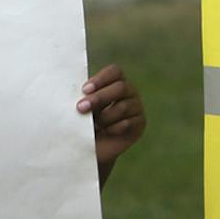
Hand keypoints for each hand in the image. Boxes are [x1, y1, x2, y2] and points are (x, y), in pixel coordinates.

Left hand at [77, 63, 142, 177]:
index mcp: (115, 81)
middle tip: (80, 108)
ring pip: (123, 107)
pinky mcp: (140, 123)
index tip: (84, 90)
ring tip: (94, 125)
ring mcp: (137, 107)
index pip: (115, 71)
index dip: (101, 79)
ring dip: (104, 117)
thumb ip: (83, 97)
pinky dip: (112, 128)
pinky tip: (106, 132)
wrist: (93, 146)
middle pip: (121, 87)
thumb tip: (79, 94)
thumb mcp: (81, 107)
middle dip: (99, 98)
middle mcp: (129, 91)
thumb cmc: (85, 121)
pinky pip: (127, 123)